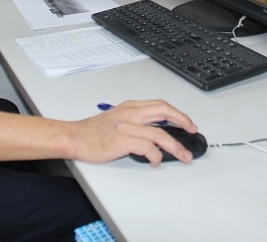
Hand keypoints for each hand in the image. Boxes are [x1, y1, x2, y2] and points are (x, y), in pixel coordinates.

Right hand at [69, 100, 197, 166]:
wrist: (74, 137)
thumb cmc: (93, 131)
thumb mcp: (118, 118)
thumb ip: (136, 121)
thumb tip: (156, 133)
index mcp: (130, 107)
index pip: (160, 105)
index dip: (177, 114)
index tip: (187, 123)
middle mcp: (130, 113)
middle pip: (164, 112)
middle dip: (182, 122)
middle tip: (192, 132)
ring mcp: (126, 126)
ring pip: (159, 134)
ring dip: (175, 146)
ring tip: (182, 155)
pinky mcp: (122, 140)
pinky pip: (147, 148)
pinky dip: (156, 156)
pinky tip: (155, 161)